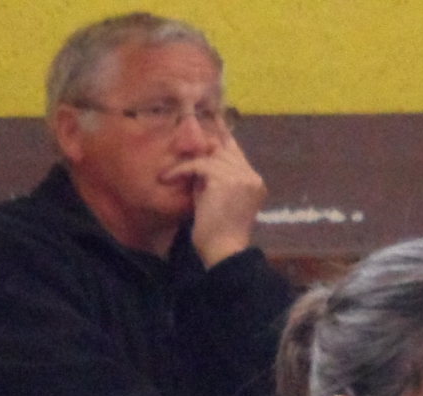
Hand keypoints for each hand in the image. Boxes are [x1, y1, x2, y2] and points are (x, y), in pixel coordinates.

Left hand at [175, 129, 266, 267]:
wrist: (223, 252)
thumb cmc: (217, 233)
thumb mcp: (216, 198)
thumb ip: (213, 178)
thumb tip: (200, 156)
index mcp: (254, 182)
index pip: (236, 151)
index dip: (221, 136)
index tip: (211, 117)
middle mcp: (251, 176)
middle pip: (223, 149)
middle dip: (201, 148)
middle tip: (181, 144)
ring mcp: (241, 177)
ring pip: (210, 156)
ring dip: (187, 165)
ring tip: (170, 175)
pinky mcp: (225, 180)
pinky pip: (199, 165)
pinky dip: (181, 170)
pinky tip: (168, 178)